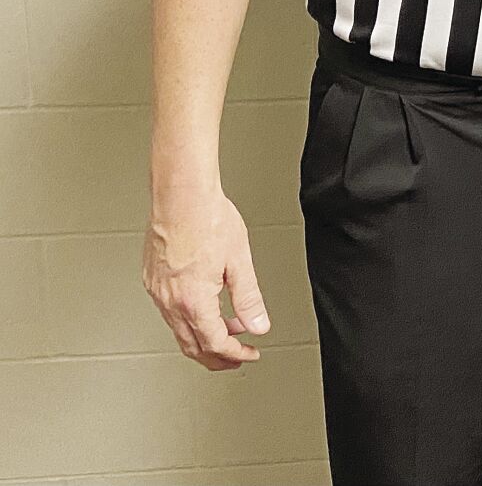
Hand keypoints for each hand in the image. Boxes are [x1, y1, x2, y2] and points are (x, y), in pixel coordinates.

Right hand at [143, 187, 269, 370]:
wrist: (181, 195)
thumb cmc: (208, 219)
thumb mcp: (239, 261)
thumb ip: (248, 298)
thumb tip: (258, 325)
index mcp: (193, 300)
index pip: (214, 344)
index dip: (235, 355)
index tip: (249, 354)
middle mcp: (170, 300)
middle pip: (193, 346)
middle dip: (218, 356)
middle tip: (238, 356)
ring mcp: (157, 291)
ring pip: (179, 331)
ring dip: (204, 337)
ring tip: (229, 330)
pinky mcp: (152, 279)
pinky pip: (170, 313)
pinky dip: (190, 320)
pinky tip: (206, 308)